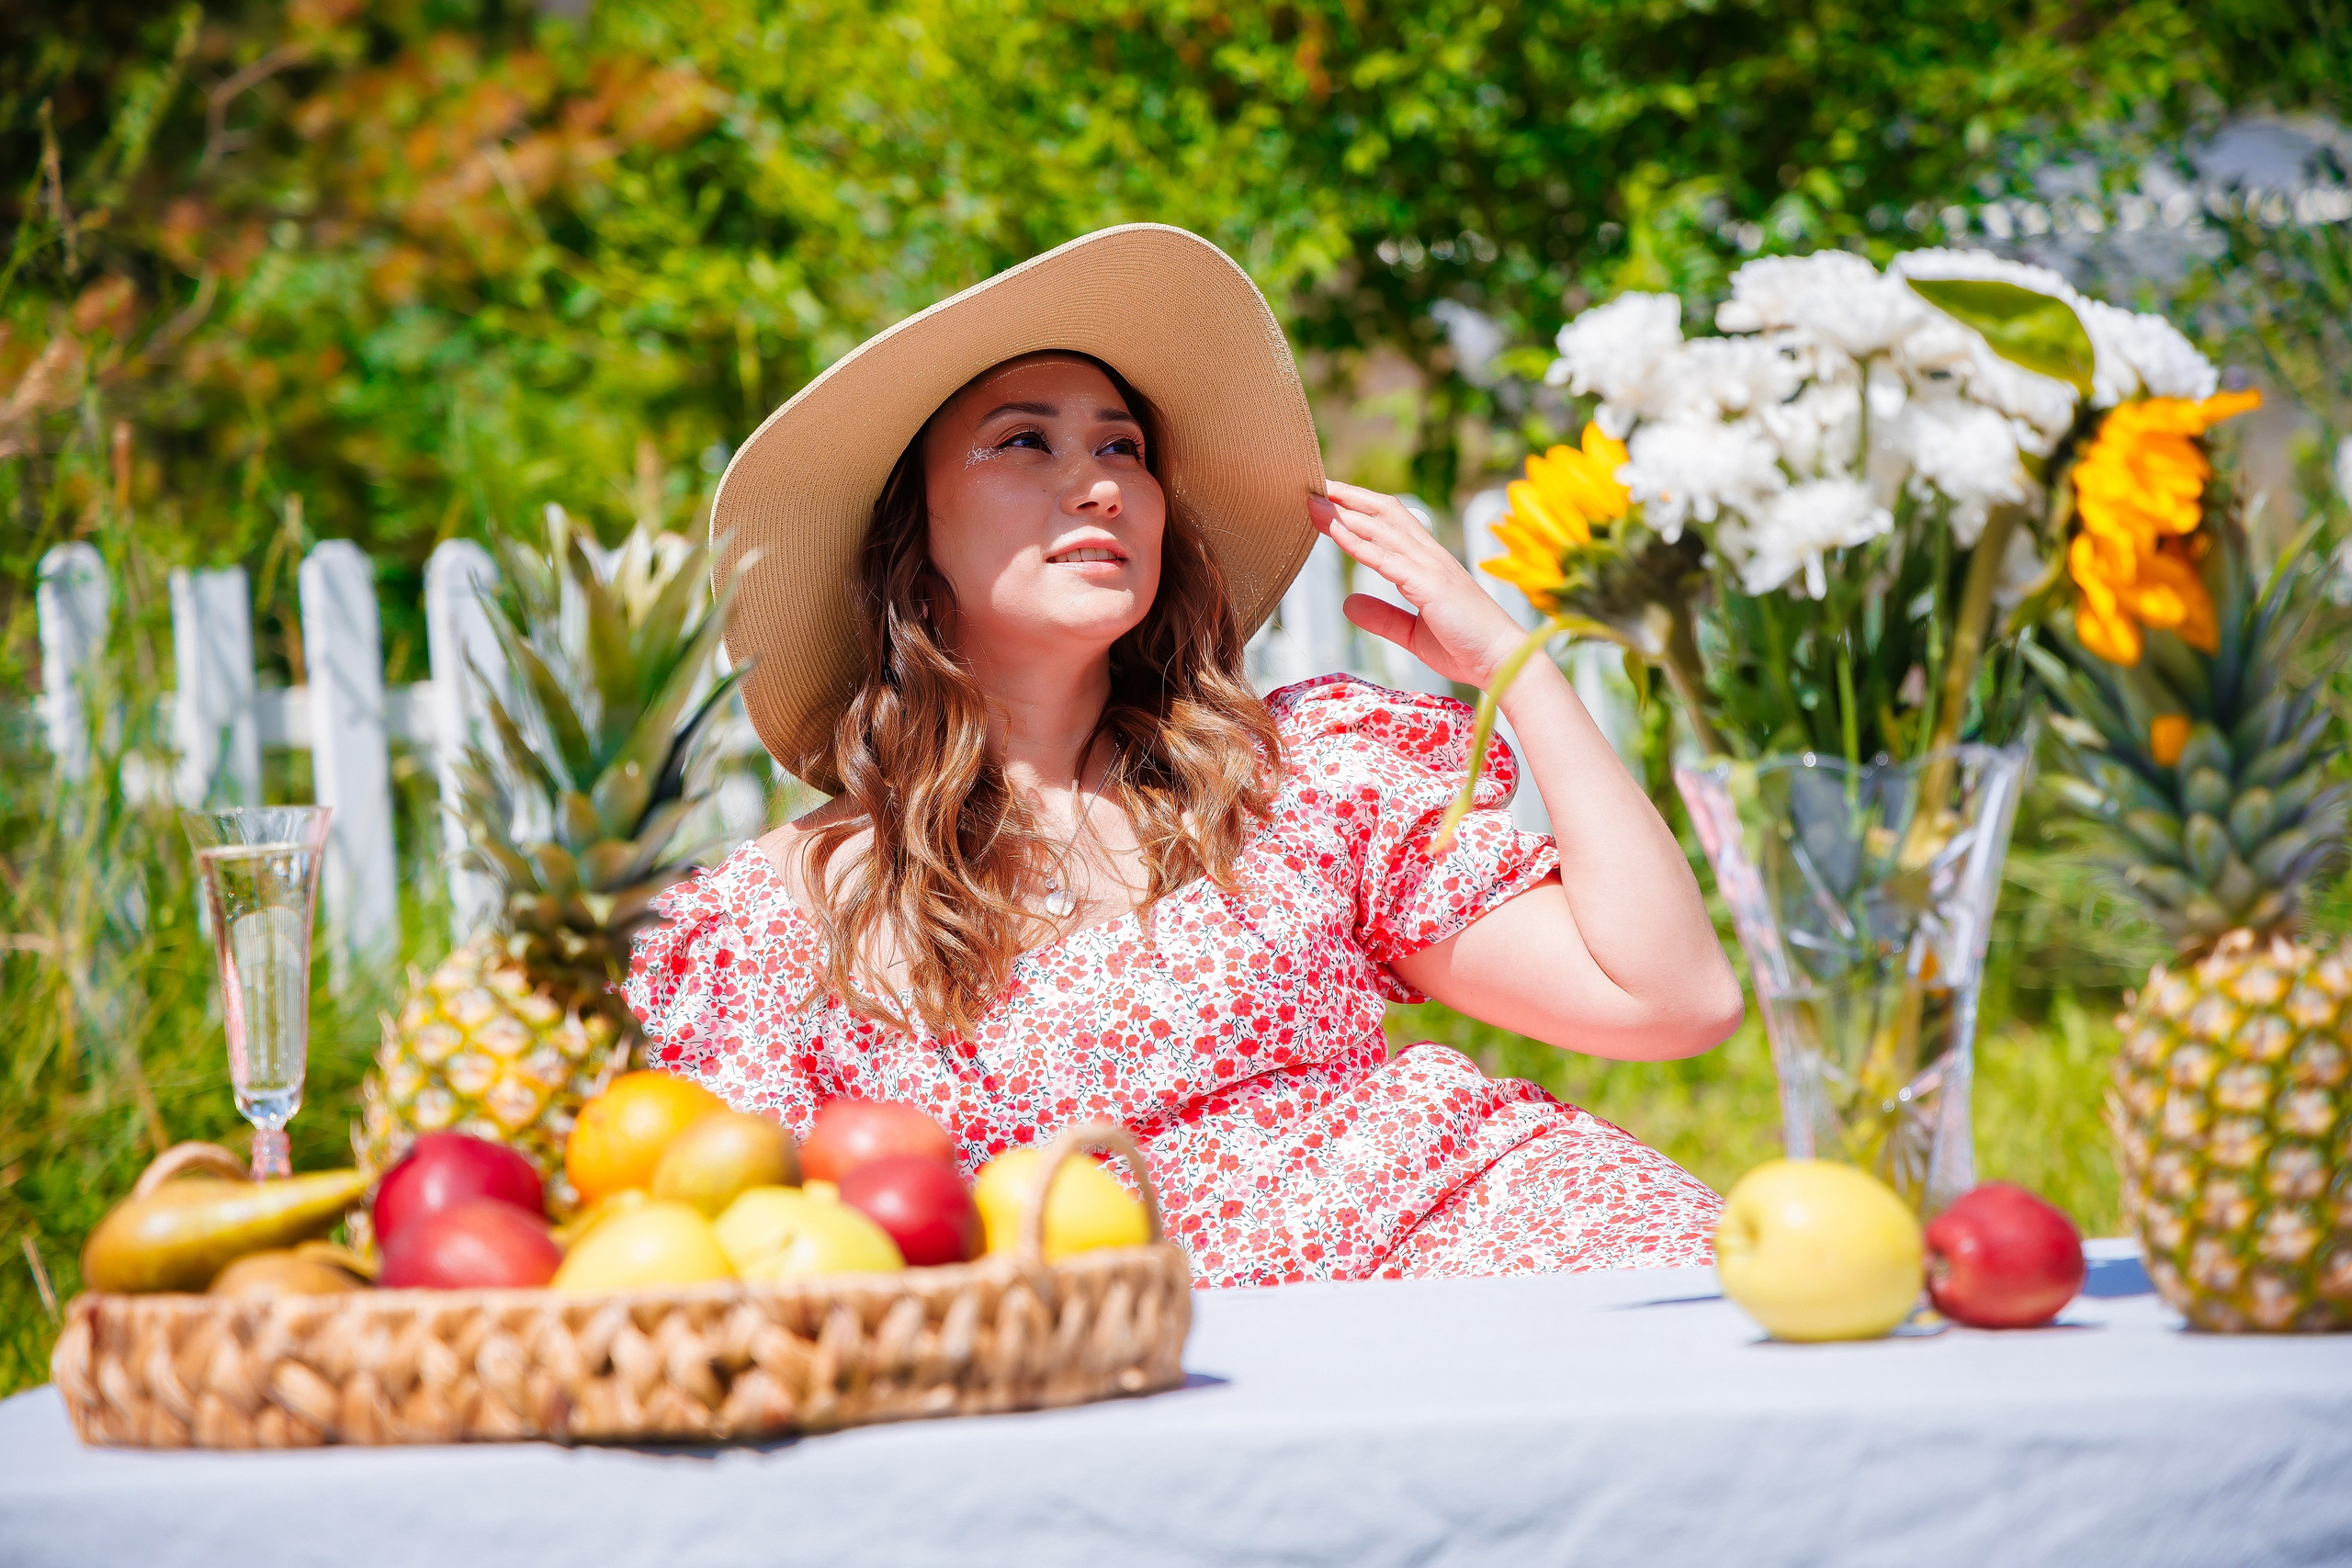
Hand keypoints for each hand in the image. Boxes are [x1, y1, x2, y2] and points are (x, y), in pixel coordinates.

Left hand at [1310, 480, 1528, 689]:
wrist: (1502, 663)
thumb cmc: (1465, 646)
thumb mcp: (1412, 632)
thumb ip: (1382, 616)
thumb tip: (1349, 604)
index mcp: (1428, 564)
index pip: (1391, 522)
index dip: (1359, 507)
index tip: (1328, 500)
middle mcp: (1430, 557)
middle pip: (1385, 512)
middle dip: (1349, 497)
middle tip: (1313, 485)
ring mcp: (1431, 567)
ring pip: (1382, 529)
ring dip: (1345, 512)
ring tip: (1314, 500)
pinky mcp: (1430, 585)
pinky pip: (1386, 559)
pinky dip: (1358, 542)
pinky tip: (1334, 530)